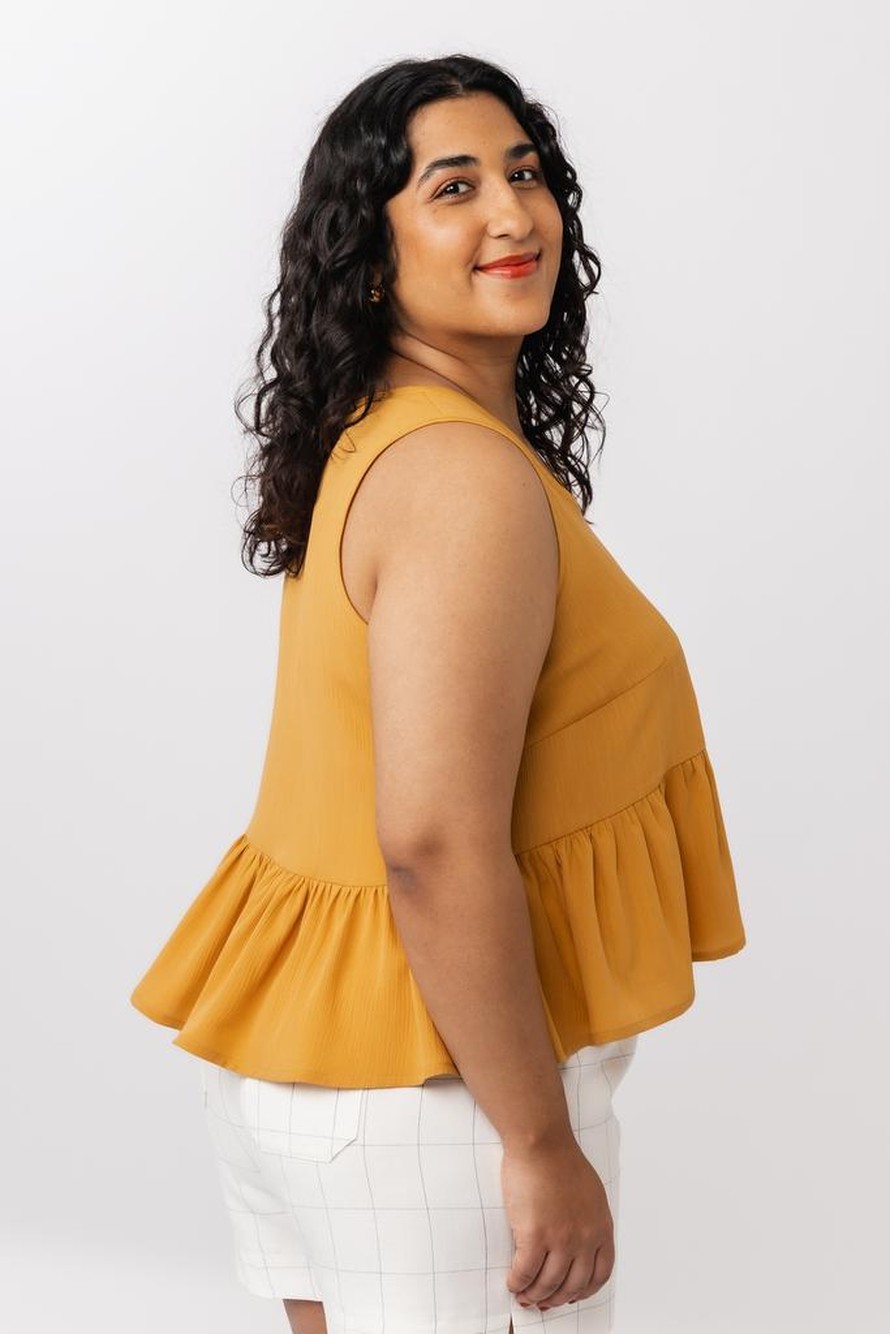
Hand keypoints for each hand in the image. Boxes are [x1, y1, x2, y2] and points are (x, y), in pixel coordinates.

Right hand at [501, 1133, 614, 1311]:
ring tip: (524, 1294)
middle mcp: (585, 1238)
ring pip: (548, 1285)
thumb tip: (579, 1244)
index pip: (600, 1275)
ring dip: (535, 1295)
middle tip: (543, 1301)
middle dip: (556, 1298)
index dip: (584, 1290)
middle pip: (573, 1285)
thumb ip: (589, 1220)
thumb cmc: (560, 1160)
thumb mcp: (590, 1193)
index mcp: (601, 1227)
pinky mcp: (535, 1235)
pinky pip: (525, 1273)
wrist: (541, 1141)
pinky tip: (513, 1282)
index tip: (571, 1294)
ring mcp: (561, 1239)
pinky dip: (518, 1283)